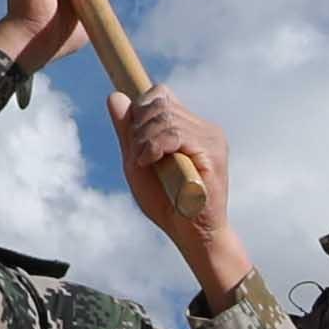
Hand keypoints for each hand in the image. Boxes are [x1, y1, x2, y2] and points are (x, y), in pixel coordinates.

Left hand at [109, 85, 249, 290]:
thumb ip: (128, 133)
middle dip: (138, 127)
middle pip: (160, 102)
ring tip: (146, 163)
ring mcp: (210, 137)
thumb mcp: (137, 163)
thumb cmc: (166, 203)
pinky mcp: (213, 150)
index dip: (141, 108)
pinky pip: (175, 133)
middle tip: (139, 157)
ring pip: (165, 116)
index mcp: (188, 127)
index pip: (160, 94)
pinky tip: (150, 161)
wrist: (191, 234)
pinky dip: (155, 146)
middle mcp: (203, 127)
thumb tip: (115, 97)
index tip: (136, 140)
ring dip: (145, 140)